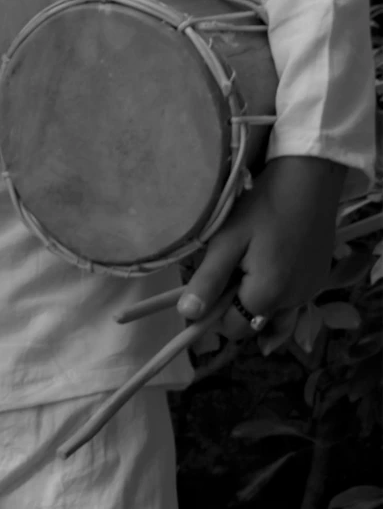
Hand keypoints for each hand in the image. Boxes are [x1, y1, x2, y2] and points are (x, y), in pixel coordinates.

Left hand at [177, 155, 347, 332]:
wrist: (310, 179)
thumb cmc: (263, 206)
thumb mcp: (227, 240)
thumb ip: (209, 281)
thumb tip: (188, 314)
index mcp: (269, 295)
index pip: (233, 329)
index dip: (214, 316)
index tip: (204, 290)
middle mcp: (295, 301)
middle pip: (255, 325)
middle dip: (236, 312)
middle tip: (226, 277)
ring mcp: (310, 290)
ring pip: (278, 317)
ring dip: (258, 308)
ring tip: (243, 283)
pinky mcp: (319, 278)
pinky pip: (294, 301)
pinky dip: (279, 298)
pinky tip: (269, 274)